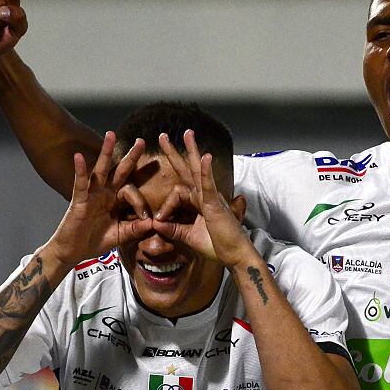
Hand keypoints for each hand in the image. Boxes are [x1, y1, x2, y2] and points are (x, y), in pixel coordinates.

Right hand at [47, 132, 151, 266]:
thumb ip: (135, 228)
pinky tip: (79, 157)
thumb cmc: (94, 242)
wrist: (73, 253)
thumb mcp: (120, 235)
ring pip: (101, 170)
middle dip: (131, 157)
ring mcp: (92, 195)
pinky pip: (80, 183)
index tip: (147, 217)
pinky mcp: (79, 200)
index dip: (140, 203)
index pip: (131, 191)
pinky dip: (80, 170)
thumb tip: (154, 223)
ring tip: (111, 134)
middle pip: (120, 171)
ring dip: (106, 152)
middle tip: (141, 141)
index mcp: (115, 201)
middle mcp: (104, 193)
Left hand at [154, 130, 252, 267]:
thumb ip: (173, 229)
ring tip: (187, 133)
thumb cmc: (216, 246)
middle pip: (188, 170)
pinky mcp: (215, 204)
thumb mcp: (188, 237)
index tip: (158, 221)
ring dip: (192, 151)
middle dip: (176, 153)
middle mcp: (205, 196)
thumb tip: (155, 223)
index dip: (165, 206)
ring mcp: (210, 198)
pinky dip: (206, 171)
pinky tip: (205, 157)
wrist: (234, 255)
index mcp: (198, 202)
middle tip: (163, 136)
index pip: (177, 193)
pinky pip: (208, 184)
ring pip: (198, 170)